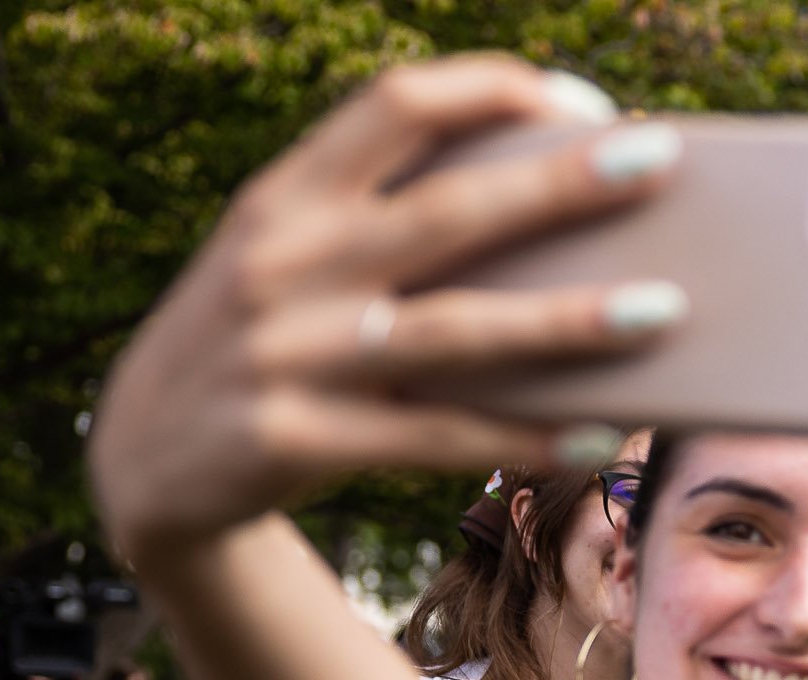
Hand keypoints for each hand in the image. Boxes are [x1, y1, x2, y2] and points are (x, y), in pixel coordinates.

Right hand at [90, 55, 684, 560]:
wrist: (143, 461)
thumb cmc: (266, 339)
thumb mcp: (291, 258)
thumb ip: (385, 224)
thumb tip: (557, 216)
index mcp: (286, 196)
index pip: (394, 107)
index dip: (491, 89)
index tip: (580, 98)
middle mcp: (286, 263)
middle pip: (447, 212)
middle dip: (558, 183)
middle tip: (658, 159)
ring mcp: (290, 354)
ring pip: (455, 332)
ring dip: (567, 320)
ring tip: (663, 310)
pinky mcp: (299, 440)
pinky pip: (440, 439)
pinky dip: (525, 438)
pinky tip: (601, 434)